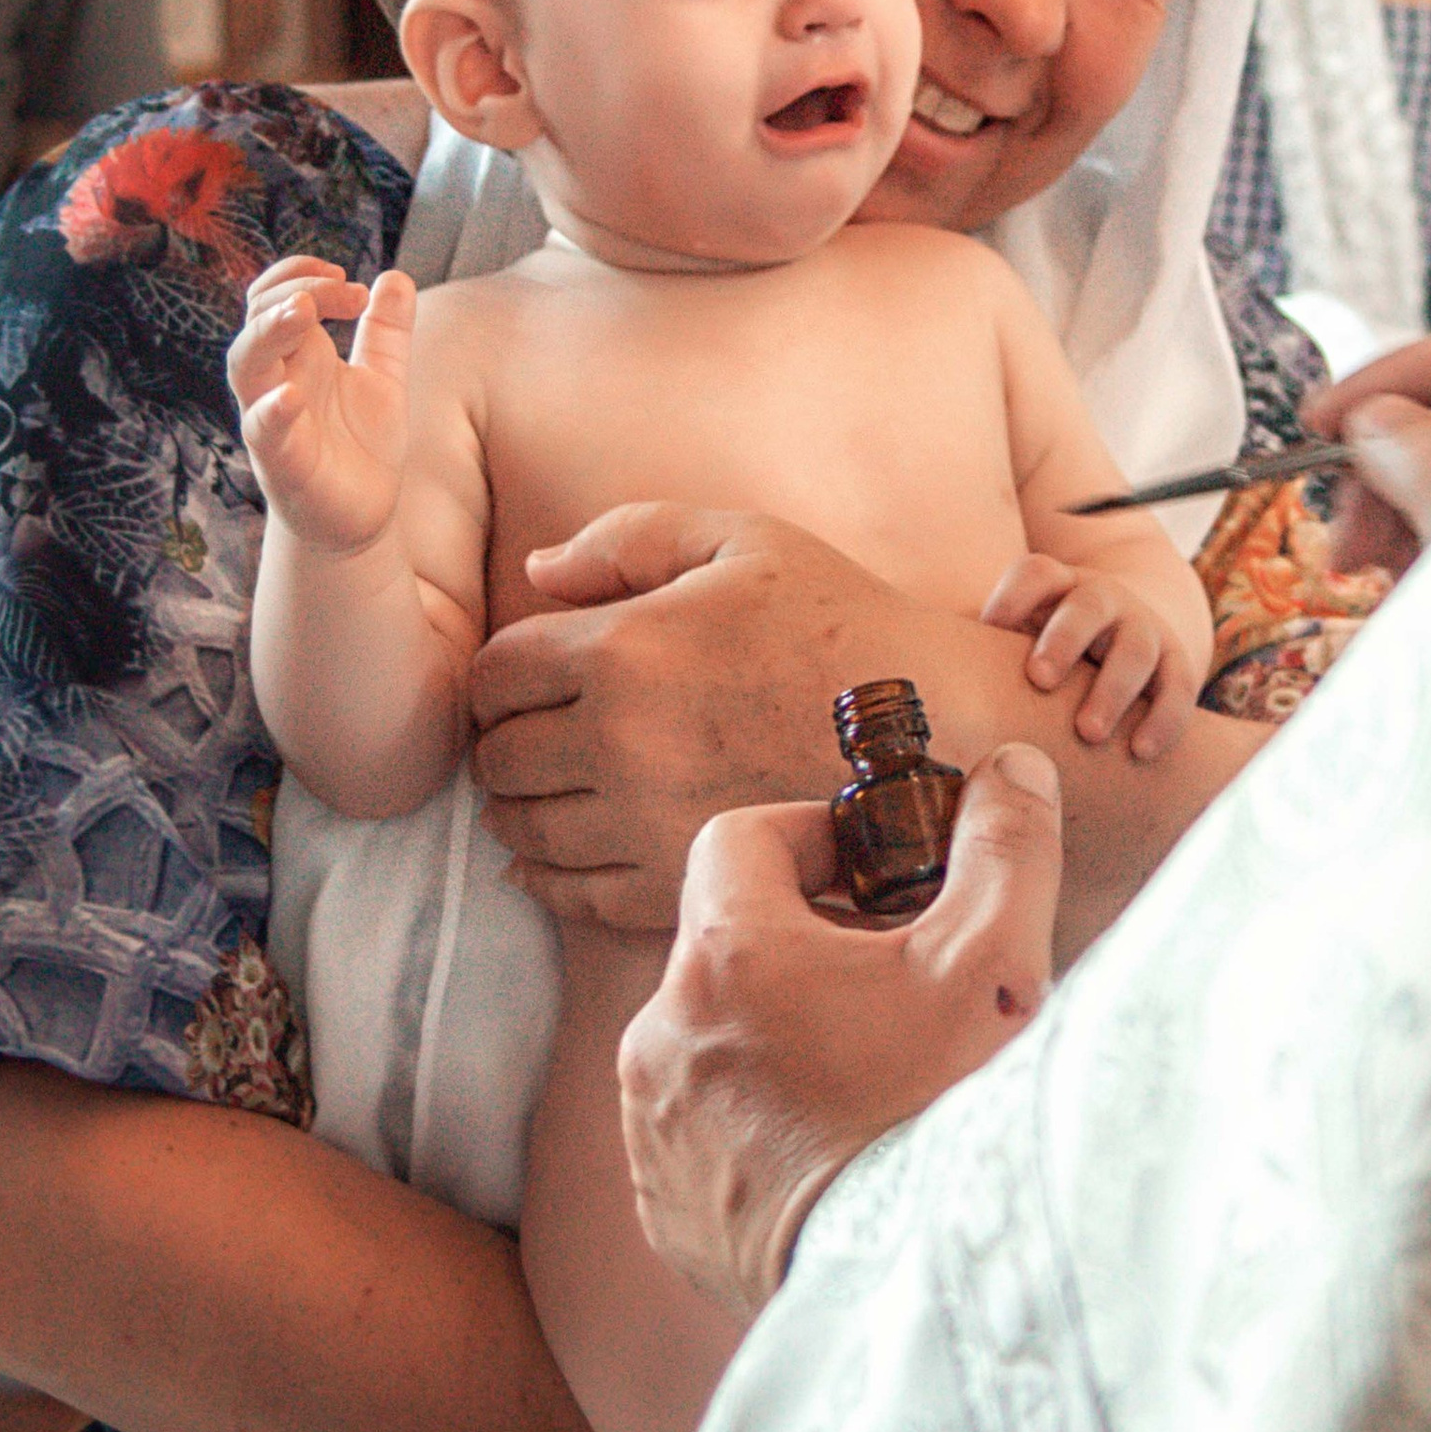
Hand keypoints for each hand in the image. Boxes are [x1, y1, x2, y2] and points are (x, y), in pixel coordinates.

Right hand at [226, 257, 414, 553]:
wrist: (361, 517)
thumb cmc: (361, 445)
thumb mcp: (383, 378)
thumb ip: (387, 330)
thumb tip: (394, 276)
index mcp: (298, 356)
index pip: (274, 296)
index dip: (301, 275)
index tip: (352, 281)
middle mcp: (276, 380)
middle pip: (257, 319)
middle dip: (292, 291)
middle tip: (343, 286)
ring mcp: (272, 420)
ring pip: (245, 365)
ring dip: (268, 332)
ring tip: (302, 311)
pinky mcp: (281, 462)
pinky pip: (263, 431)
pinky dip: (272, 410)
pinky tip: (291, 394)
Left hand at [472, 505, 974, 933]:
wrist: (936, 729)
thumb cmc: (844, 622)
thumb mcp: (743, 541)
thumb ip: (630, 539)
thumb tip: (539, 573)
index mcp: (625, 646)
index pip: (494, 674)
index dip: (499, 678)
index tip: (526, 682)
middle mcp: (621, 740)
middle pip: (499, 757)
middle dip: (506, 742)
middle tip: (537, 735)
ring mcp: (647, 821)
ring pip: (525, 830)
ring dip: (524, 810)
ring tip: (555, 788)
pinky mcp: (678, 884)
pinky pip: (573, 892)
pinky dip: (552, 874)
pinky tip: (568, 848)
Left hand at [619, 746, 1064, 1315]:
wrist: (917, 1291)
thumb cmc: (950, 1115)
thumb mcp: (1000, 961)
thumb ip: (1006, 843)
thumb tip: (1011, 769)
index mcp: (729, 957)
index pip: (740, 839)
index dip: (814, 838)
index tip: (880, 871)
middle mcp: (663, 1036)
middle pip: (728, 945)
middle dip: (808, 945)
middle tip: (900, 976)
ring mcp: (654, 1132)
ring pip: (713, 1041)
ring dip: (781, 1036)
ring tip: (877, 1070)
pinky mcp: (666, 1213)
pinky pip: (702, 1135)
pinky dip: (759, 1126)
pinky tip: (842, 1148)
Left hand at [980, 555, 1199, 757]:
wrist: (1130, 632)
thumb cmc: (1050, 649)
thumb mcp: (1019, 639)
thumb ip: (978, 656)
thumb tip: (908, 697)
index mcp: (1056, 587)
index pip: (1036, 573)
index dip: (1014, 595)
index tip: (991, 626)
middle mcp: (1102, 600)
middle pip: (1087, 605)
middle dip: (1064, 639)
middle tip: (1040, 680)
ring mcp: (1142, 629)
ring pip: (1136, 649)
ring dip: (1112, 688)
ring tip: (1089, 733)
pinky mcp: (1175, 664)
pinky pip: (1178, 687)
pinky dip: (1164, 718)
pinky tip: (1141, 752)